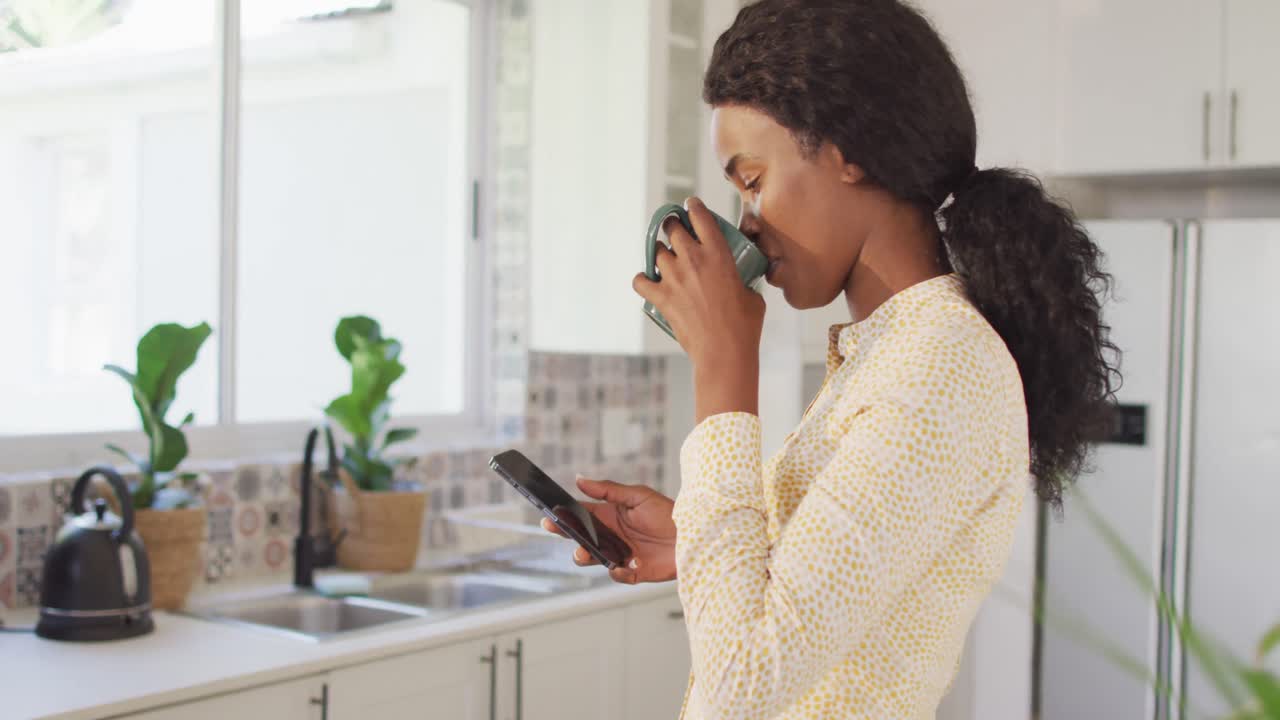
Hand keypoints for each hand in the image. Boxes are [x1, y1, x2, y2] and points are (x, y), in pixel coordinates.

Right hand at [540, 477, 676, 584]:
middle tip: (557, 530)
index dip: (565, 516)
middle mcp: (613, 536)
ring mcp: (622, 554)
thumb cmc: (668, 512)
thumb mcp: (637, 496)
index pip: (582, 515)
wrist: (694, 533)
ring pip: (595, 559)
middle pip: (583, 538)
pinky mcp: (635, 571)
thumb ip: (608, 491)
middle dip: (568, 535)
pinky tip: (620, 566)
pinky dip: (617, 573)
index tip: (550, 515)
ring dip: (586, 556)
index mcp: (611, 516)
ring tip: (583, 551)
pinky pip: (619, 575)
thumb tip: (579, 480)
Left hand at [632, 197, 763, 420]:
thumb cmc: (744, 326)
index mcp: (718, 253)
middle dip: (672, 227)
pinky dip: (642, 280)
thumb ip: (743, 281)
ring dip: (660, 253)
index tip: (689, 206)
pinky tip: (647, 282)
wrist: (724, 352)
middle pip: (672, 227)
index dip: (692, 207)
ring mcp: (674, 277)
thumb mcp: (752, 295)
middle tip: (676, 233)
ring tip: (666, 261)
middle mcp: (693, 259)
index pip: (699, 215)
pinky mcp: (660, 297)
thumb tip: (741, 282)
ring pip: (656, 251)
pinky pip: (640, 280)